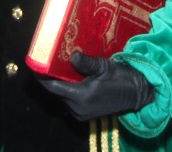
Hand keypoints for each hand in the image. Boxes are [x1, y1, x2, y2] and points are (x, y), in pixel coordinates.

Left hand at [38, 52, 155, 120]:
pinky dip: (68, 91)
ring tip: (59, 69)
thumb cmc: (120, 78)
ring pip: (63, 97)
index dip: (42, 77)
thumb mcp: (103, 66)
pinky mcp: (84, 115)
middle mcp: (78, 108)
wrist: (136, 94)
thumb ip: (86, 62)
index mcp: (81, 96)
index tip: (35, 66)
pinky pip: (70, 102)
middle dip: (52, 79)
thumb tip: (71, 56)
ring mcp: (81, 114)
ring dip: (61, 85)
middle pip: (57, 92)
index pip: (53, 87)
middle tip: (49, 62)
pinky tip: (72, 79)